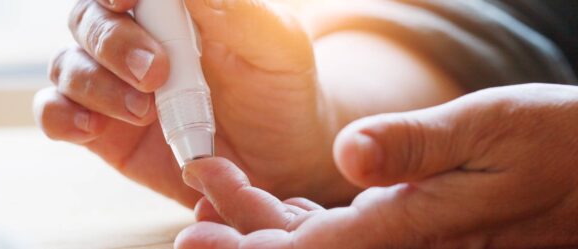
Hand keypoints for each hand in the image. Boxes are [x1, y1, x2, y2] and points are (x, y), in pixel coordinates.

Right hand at [34, 0, 359, 206]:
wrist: (280, 162)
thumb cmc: (278, 91)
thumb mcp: (274, 44)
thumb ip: (230, 6)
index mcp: (171, 7)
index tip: (126, 0)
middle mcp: (133, 37)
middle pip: (89, 19)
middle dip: (114, 42)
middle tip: (156, 72)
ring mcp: (112, 83)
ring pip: (67, 64)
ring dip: (96, 84)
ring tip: (144, 111)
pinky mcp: (101, 128)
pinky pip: (55, 112)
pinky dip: (62, 116)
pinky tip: (93, 128)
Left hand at [177, 84, 577, 247]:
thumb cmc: (551, 148)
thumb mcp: (487, 130)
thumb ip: (415, 146)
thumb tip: (348, 153)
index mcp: (412, 232)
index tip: (196, 236)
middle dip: (241, 238)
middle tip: (190, 218)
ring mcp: (405, 245)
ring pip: (314, 245)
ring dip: (260, 224)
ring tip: (215, 188)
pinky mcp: (409, 232)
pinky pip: (339, 234)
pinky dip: (295, 220)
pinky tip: (268, 199)